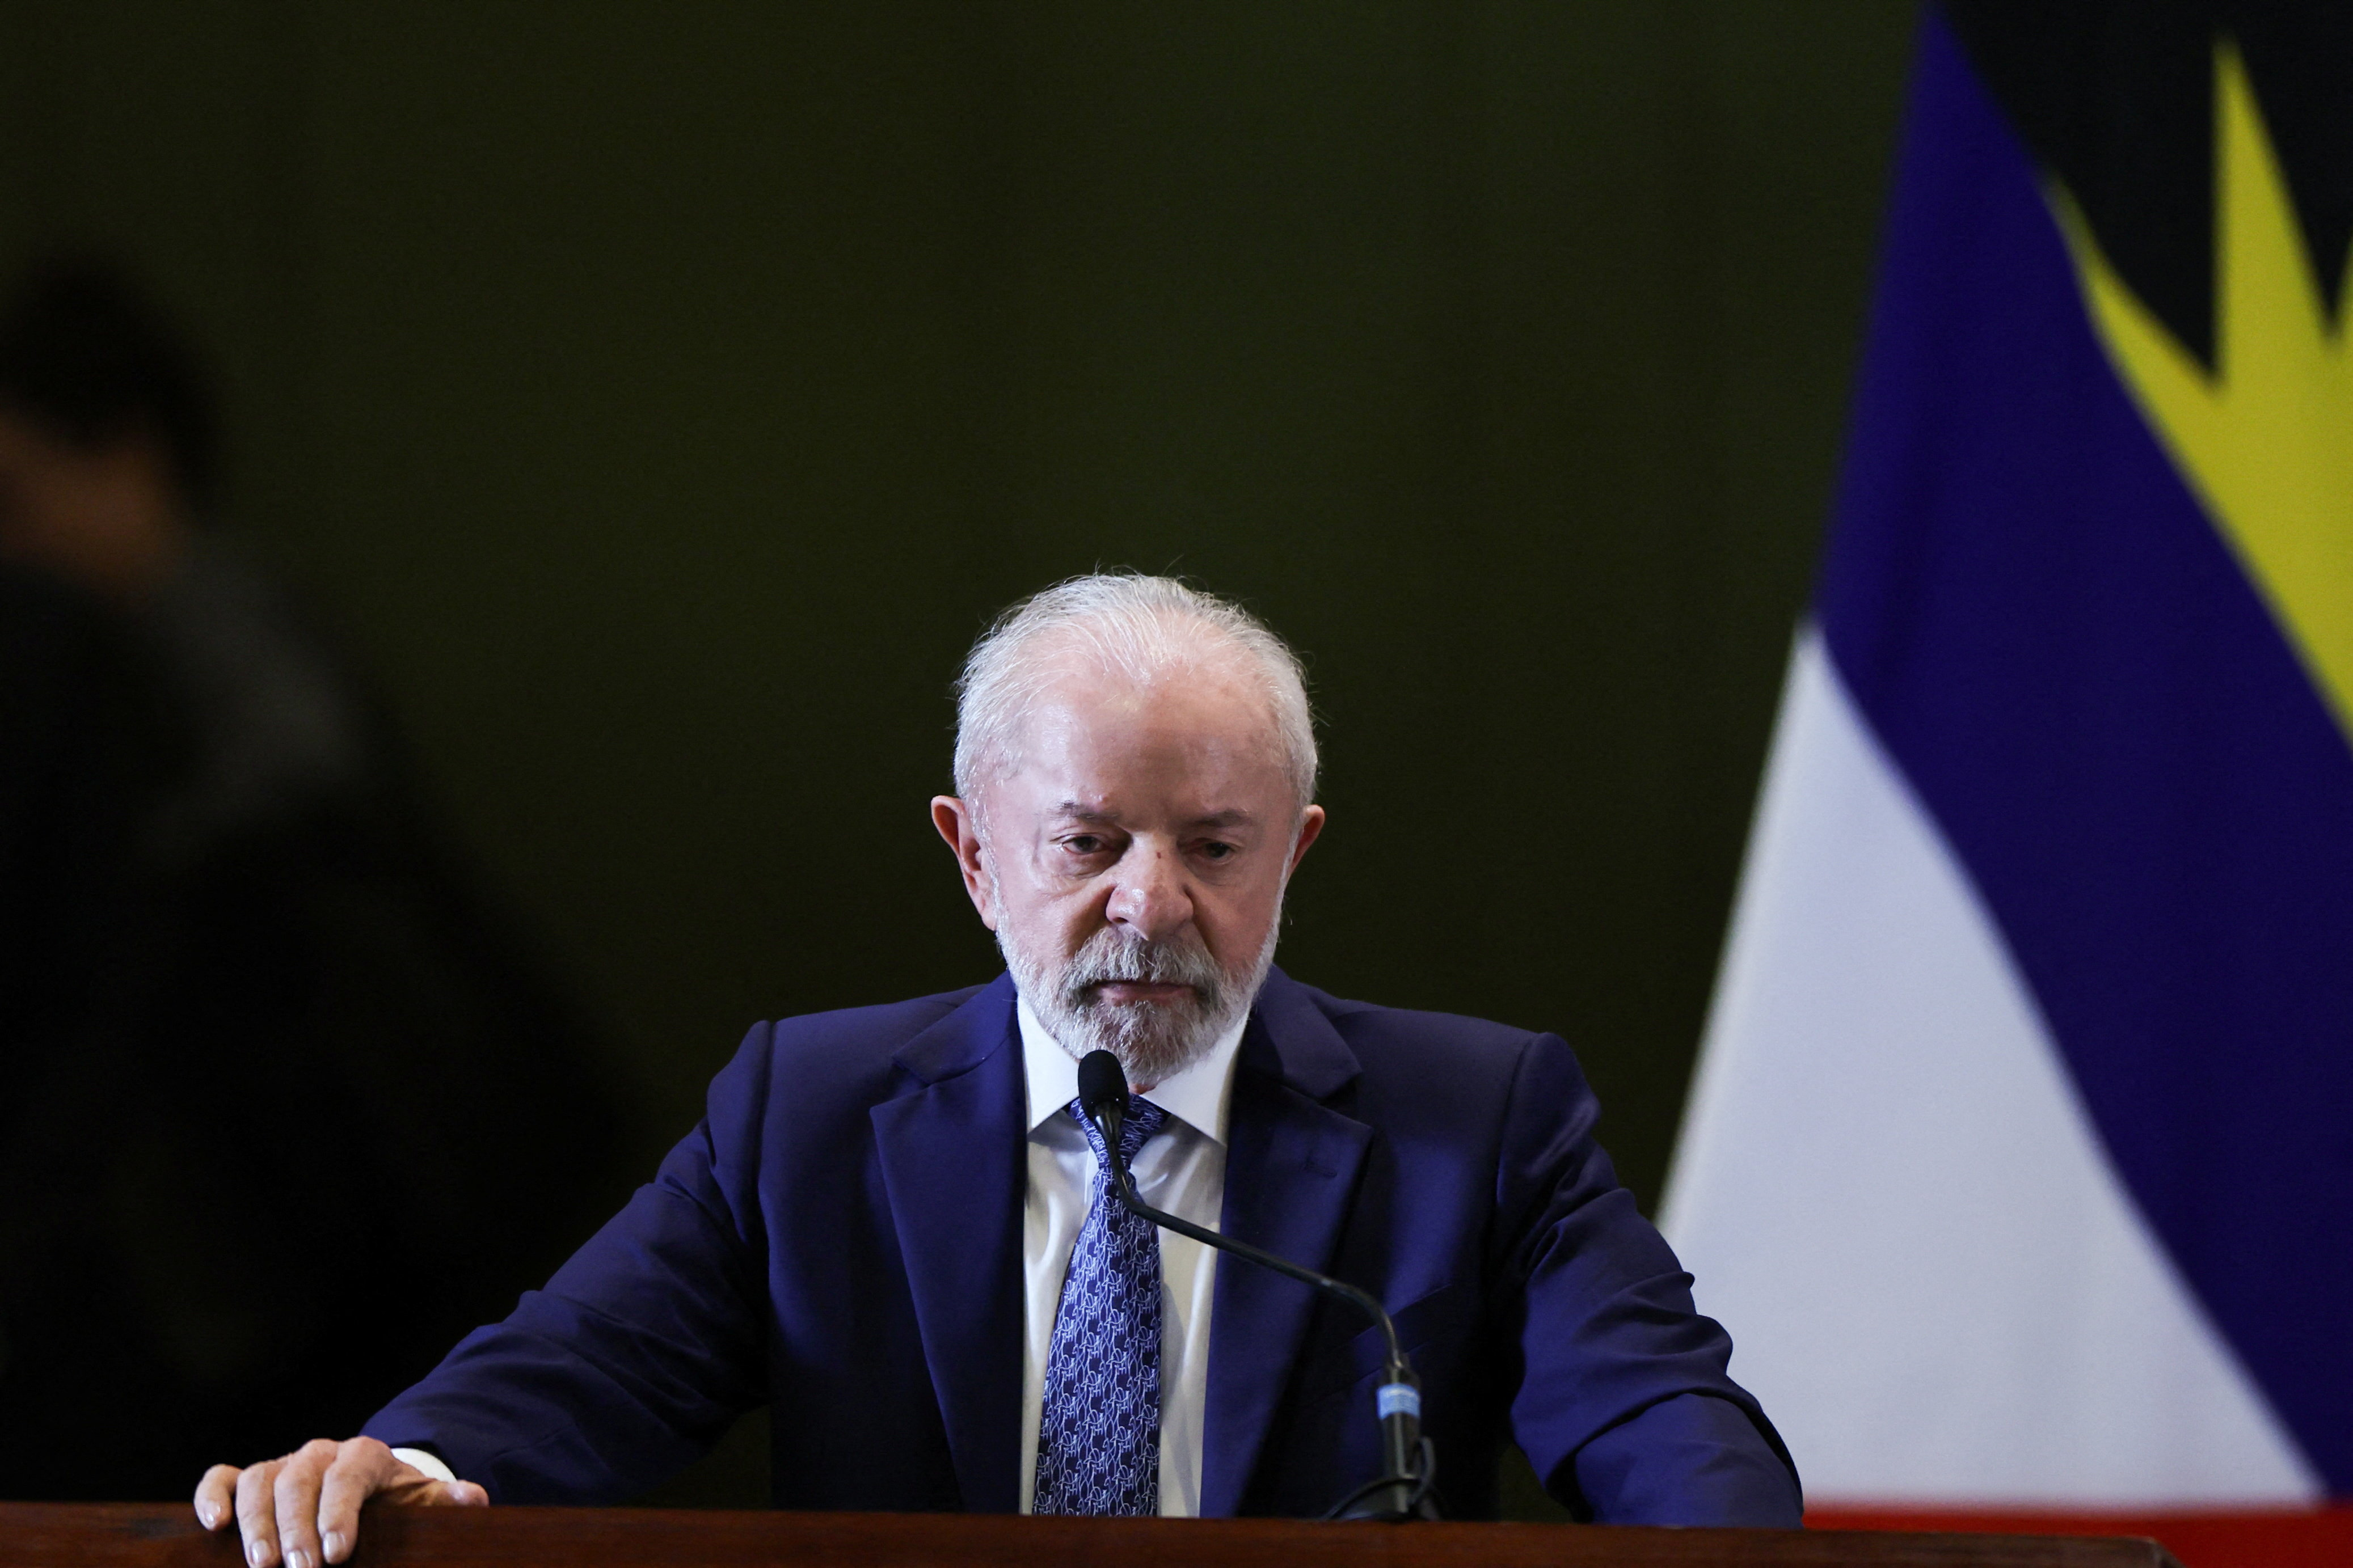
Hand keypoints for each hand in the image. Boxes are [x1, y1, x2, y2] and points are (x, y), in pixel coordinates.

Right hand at [195, 1437, 486, 1566]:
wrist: (368, 1488)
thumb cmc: (393, 1502)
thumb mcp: (423, 1501)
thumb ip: (445, 1501)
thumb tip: (472, 1498)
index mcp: (366, 1456)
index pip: (350, 1474)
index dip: (340, 1511)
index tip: (337, 1554)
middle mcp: (320, 1454)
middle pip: (301, 1480)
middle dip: (297, 1527)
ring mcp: (283, 1465)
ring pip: (261, 1479)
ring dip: (256, 1522)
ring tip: (261, 1564)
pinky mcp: (250, 1479)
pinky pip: (224, 1477)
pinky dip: (214, 1495)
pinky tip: (213, 1526)